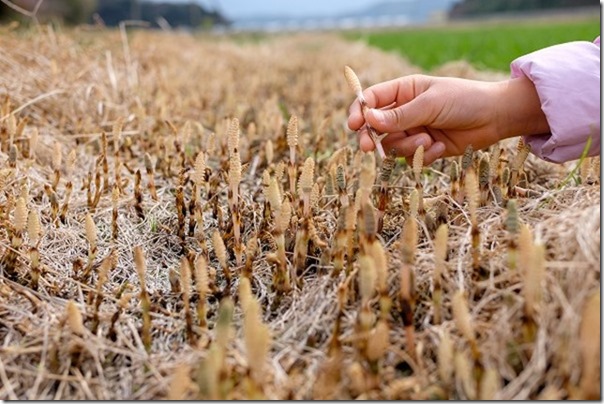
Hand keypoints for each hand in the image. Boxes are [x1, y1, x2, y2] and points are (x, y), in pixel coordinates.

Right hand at [348, 74, 548, 164]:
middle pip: (375, 127)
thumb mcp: (430, 105)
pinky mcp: (424, 148)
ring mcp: (414, 130)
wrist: (495, 118)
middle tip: (368, 147)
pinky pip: (410, 157)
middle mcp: (405, 111)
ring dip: (408, 146)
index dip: (359, 111)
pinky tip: (441, 146)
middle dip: (372, 137)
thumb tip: (368, 119)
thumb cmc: (464, 100)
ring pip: (392, 145)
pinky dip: (424, 155)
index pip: (372, 100)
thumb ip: (399, 115)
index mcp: (404, 91)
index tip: (352, 125)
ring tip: (428, 140)